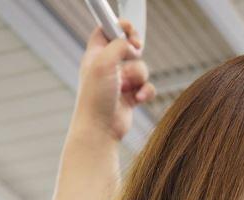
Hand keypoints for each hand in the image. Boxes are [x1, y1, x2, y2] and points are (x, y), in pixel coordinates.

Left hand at [72, 20, 155, 141]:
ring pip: (141, 68)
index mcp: (96, 55)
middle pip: (128, 46)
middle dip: (135, 49)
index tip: (129, 30)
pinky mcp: (131, 96)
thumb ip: (117, 45)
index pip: (106, 31)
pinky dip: (146, 92)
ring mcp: (120, 82)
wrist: (100, 129)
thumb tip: (131, 45)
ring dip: (139, 76)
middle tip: (136, 48)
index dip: (119, 26)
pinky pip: (147, 87)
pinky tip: (138, 100)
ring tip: (129, 87)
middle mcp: (108, 67)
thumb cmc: (96, 98)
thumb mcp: (103, 63)